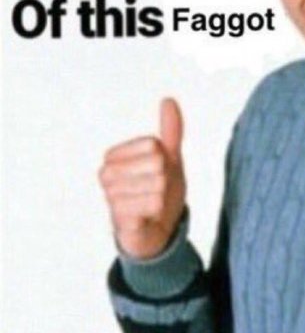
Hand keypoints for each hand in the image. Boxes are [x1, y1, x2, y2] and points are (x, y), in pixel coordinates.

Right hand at [98, 97, 186, 258]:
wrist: (156, 233)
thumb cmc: (158, 192)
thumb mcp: (169, 158)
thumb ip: (170, 131)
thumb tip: (169, 99)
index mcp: (113, 157)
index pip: (153, 144)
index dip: (166, 160)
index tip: (158, 174)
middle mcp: (106, 175)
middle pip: (156, 162)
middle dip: (166, 179)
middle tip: (157, 192)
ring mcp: (110, 197)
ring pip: (157, 183)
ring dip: (163, 196)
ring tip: (153, 205)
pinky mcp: (120, 219)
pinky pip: (154, 204)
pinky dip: (159, 210)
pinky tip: (150, 216)